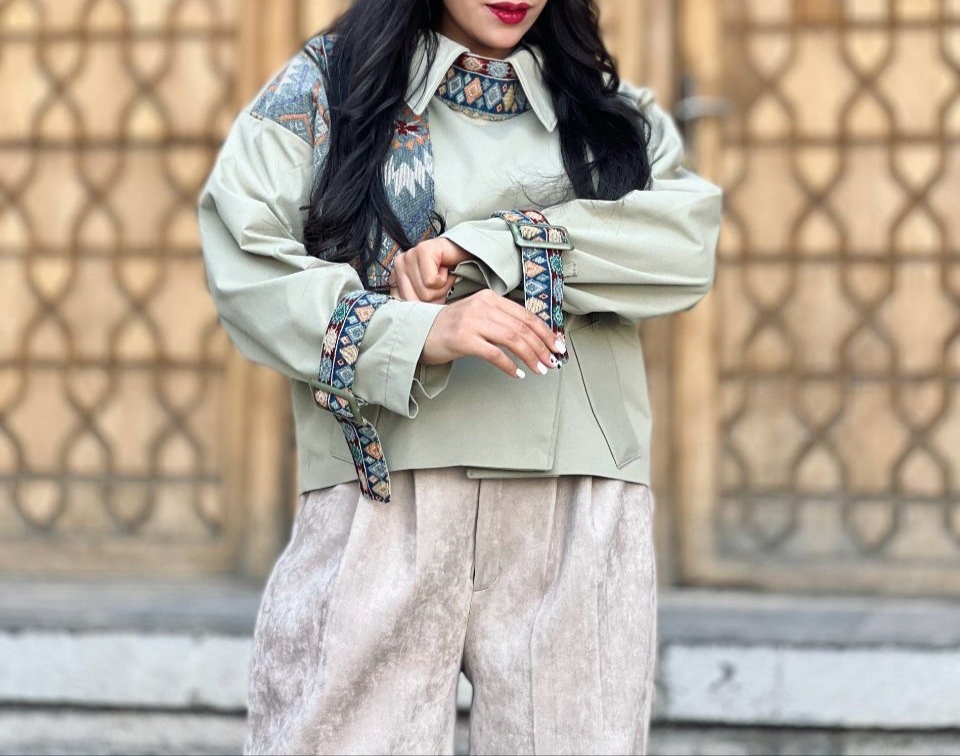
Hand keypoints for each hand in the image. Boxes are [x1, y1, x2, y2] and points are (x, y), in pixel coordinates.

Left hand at [389, 237, 471, 303]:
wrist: (465, 258)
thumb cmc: (445, 278)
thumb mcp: (426, 298)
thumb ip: (413, 304)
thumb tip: (408, 320)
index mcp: (395, 276)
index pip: (401, 306)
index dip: (422, 307)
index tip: (431, 295)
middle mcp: (399, 264)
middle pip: (413, 301)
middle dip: (433, 298)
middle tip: (439, 285)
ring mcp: (410, 255)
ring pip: (424, 293)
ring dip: (440, 288)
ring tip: (442, 276)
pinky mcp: (424, 250)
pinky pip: (431, 281)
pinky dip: (444, 280)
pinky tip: (445, 269)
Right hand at [421, 290, 564, 378]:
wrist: (418, 333)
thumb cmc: (450, 328)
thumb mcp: (478, 315)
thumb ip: (501, 320)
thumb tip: (532, 337)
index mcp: (489, 298)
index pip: (525, 314)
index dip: (545, 331)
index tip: (557, 345)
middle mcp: (483, 306)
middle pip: (522, 327)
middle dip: (542, 346)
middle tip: (553, 361)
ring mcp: (472, 322)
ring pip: (512, 339)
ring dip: (531, 356)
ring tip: (541, 369)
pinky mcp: (463, 339)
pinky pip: (494, 354)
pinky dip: (509, 366)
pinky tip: (518, 374)